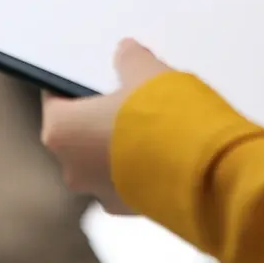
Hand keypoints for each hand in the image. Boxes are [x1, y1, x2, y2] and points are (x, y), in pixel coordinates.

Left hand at [39, 39, 172, 213]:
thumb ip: (129, 59)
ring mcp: (102, 193)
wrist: (207, 173)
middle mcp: (73, 168)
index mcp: (61, 131)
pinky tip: (167, 149)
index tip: (88, 77)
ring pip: (105, 160)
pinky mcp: (131, 209)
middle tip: (126, 97)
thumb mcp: (146, 72)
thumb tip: (126, 53)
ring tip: (153, 123)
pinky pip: (129, 180)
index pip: (55, 100)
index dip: (74, 85)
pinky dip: (142, 166)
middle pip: (80, 134)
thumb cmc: (164, 121)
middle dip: (100, 117)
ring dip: (122, 145)